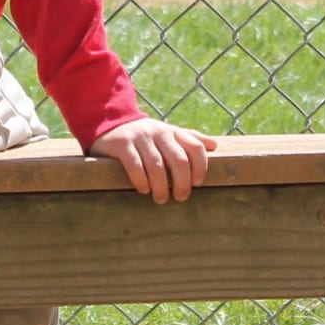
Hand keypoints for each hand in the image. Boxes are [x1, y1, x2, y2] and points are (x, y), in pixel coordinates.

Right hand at [89, 118, 216, 203]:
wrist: (110, 125)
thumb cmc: (145, 138)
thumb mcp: (167, 135)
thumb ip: (189, 139)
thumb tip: (214, 146)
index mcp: (173, 132)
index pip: (195, 147)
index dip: (200, 167)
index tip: (197, 184)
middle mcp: (159, 132)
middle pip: (178, 159)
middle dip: (182, 182)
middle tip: (180, 197)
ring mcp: (140, 137)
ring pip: (157, 165)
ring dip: (161, 187)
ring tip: (161, 199)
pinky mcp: (122, 143)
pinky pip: (134, 164)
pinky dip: (141, 180)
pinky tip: (144, 190)